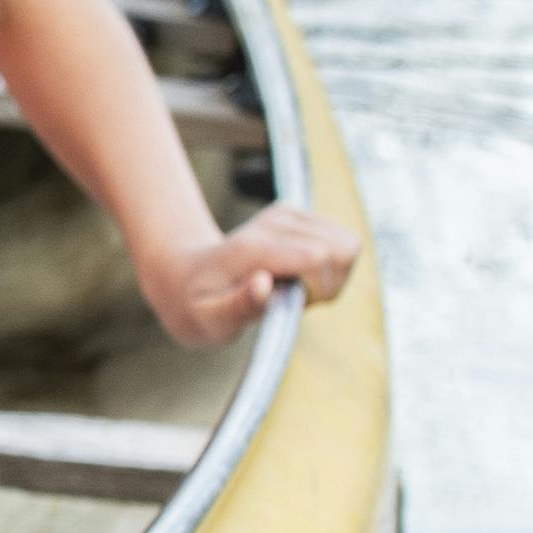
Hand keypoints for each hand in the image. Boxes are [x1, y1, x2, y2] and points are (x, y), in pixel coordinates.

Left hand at [140, 205, 361, 346]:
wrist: (185, 276)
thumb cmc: (198, 305)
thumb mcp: (208, 319)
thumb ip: (238, 306)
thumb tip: (263, 284)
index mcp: (249, 249)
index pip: (317, 257)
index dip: (319, 289)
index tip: (295, 304)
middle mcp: (270, 222)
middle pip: (340, 250)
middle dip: (327, 285)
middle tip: (293, 298)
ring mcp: (286, 214)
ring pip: (347, 245)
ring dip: (330, 276)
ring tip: (292, 287)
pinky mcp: (296, 214)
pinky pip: (343, 242)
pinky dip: (329, 267)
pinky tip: (296, 275)